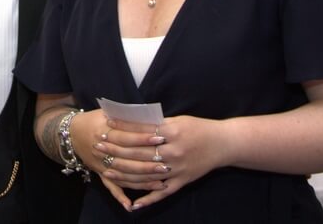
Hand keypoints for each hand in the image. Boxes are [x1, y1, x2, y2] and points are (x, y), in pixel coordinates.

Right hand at [79, 114, 169, 210]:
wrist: (71, 133)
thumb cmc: (93, 120)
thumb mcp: (107, 112)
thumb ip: (126, 116)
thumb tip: (148, 117)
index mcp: (103, 131)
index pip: (126, 137)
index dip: (143, 138)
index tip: (160, 137)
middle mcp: (101, 151)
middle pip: (126, 159)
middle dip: (147, 163)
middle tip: (165, 164)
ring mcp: (100, 165)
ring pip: (123, 175)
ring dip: (142, 180)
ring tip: (161, 181)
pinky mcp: (99, 174)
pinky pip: (111, 187)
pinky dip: (120, 196)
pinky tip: (132, 205)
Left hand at [100, 115, 226, 210]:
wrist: (224, 143)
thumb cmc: (198, 128)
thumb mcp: (178, 120)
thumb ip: (156, 123)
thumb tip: (132, 119)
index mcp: (171, 132)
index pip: (140, 131)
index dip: (121, 129)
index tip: (105, 125)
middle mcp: (173, 152)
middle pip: (138, 154)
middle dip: (116, 150)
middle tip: (98, 146)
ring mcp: (177, 169)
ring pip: (145, 175)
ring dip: (124, 174)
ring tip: (106, 171)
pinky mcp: (182, 182)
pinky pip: (162, 193)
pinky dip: (148, 199)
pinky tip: (133, 204)